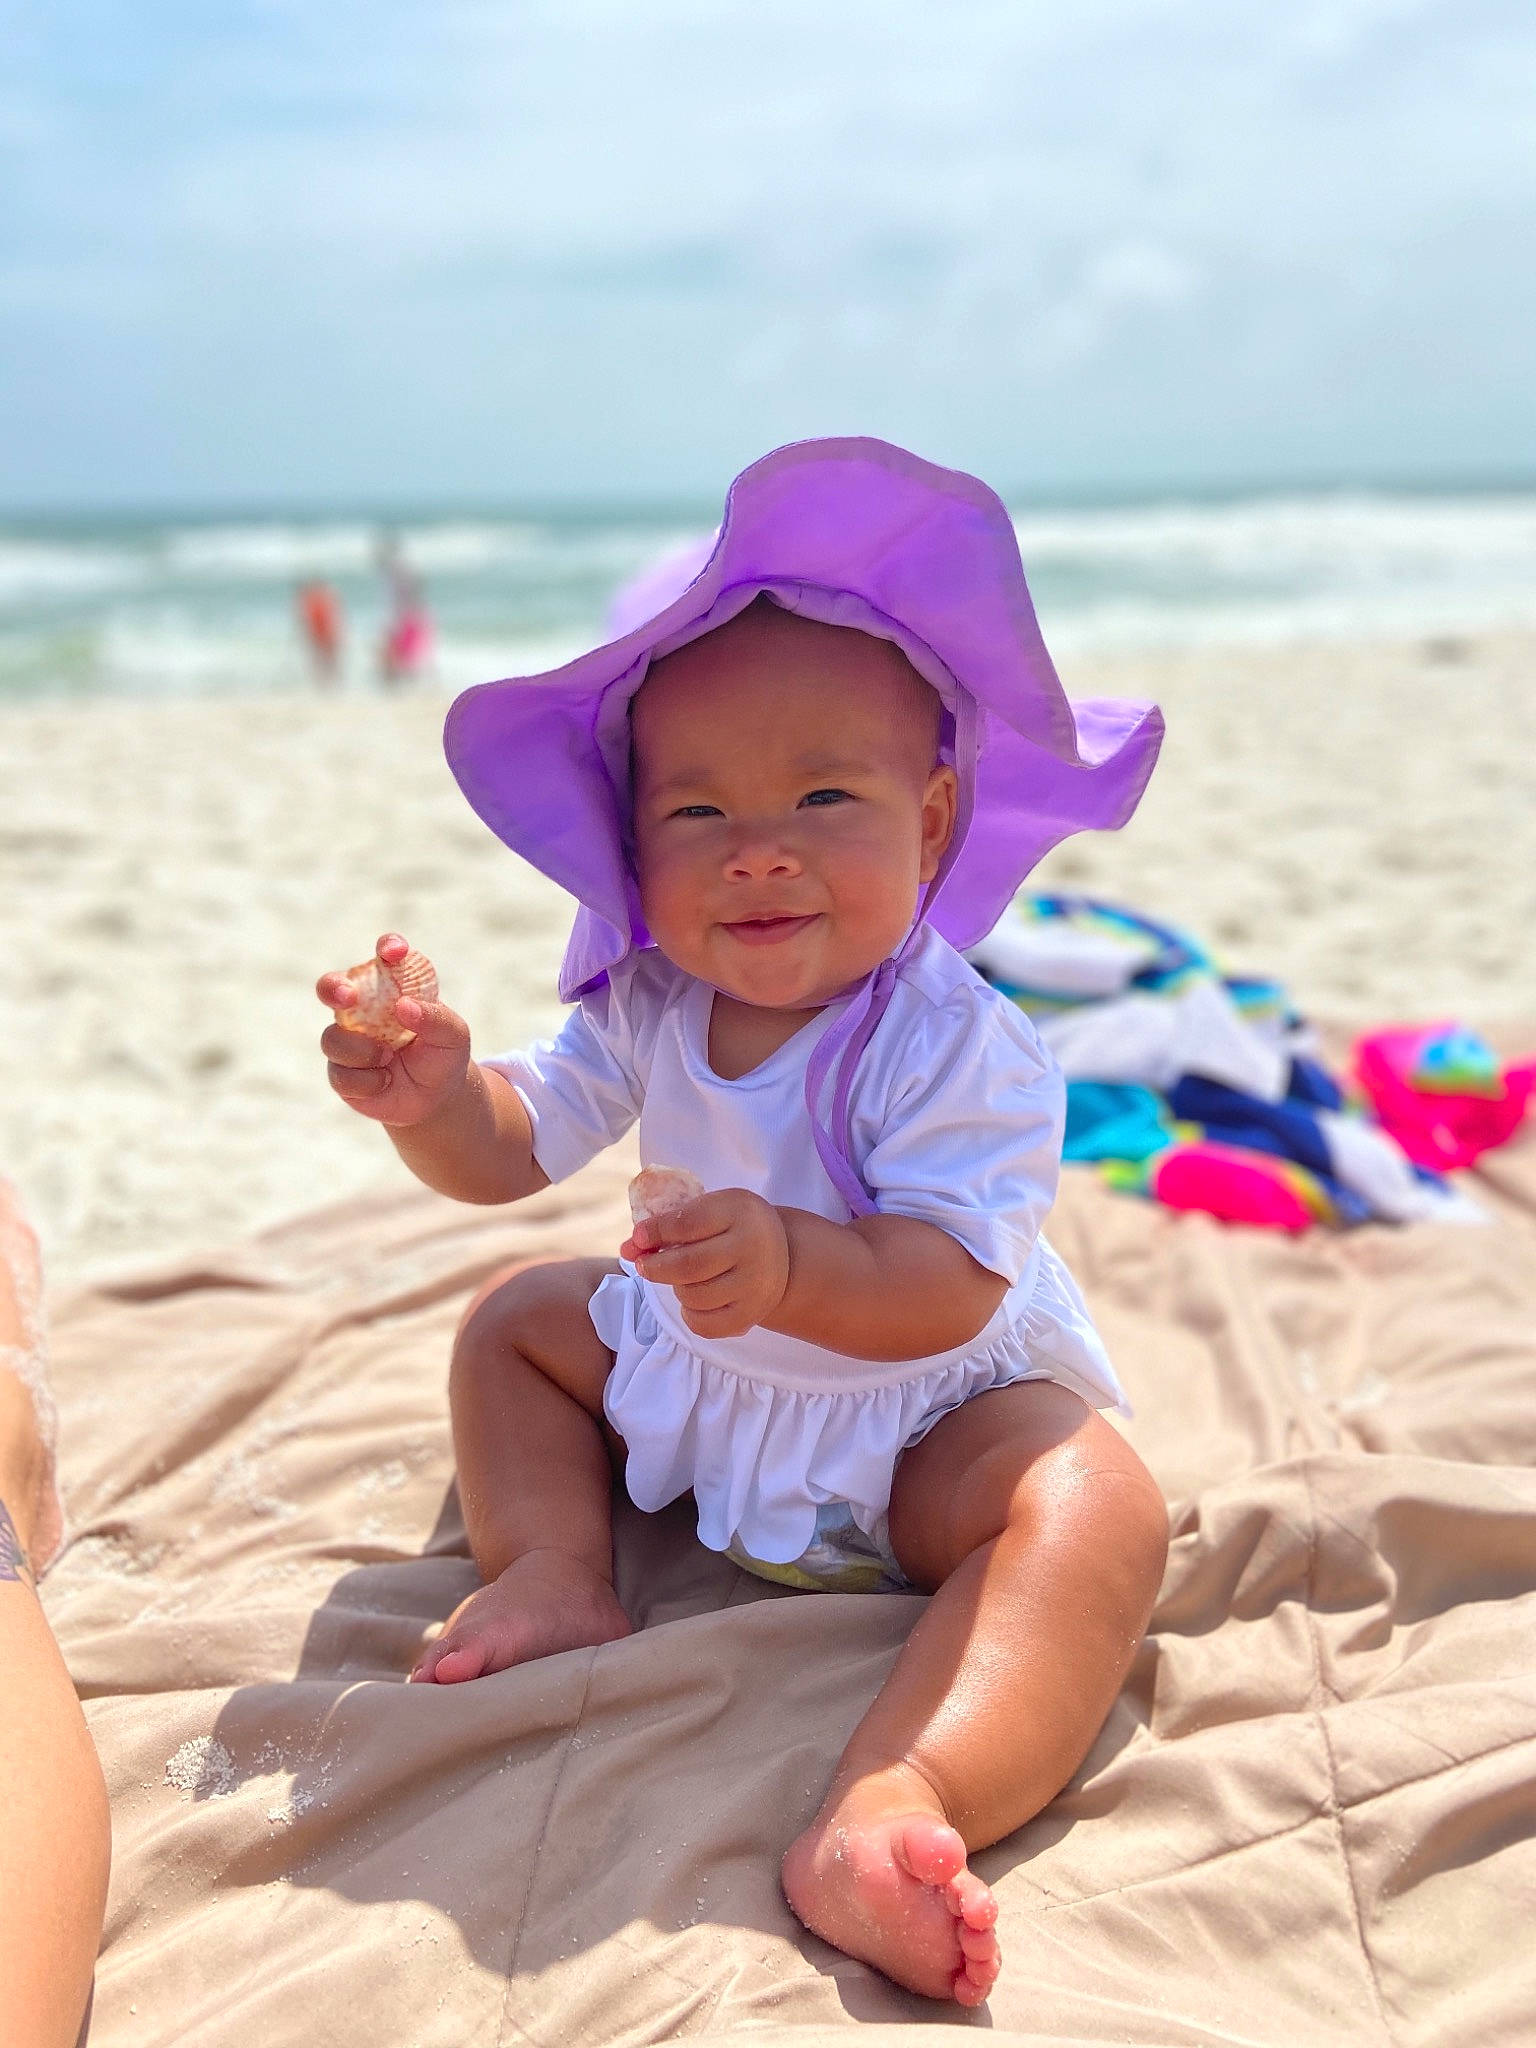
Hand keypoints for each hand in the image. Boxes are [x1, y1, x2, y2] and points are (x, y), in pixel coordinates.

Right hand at [317, 933, 471, 1126]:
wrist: (437, 1097)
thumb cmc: (444, 1056)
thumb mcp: (453, 1036)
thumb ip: (435, 1018)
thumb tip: (403, 1007)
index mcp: (391, 989)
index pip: (385, 957)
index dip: (387, 947)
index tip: (395, 952)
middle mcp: (362, 1009)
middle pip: (332, 987)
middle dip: (333, 987)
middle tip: (348, 996)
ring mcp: (347, 1040)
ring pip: (333, 1039)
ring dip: (363, 1051)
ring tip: (389, 1060)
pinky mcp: (341, 1074)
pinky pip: (341, 1075)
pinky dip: (368, 1081)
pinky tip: (385, 1083)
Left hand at [622, 1188, 790, 1339]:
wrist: (783, 1255)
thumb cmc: (733, 1228)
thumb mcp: (710, 1210)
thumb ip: (668, 1225)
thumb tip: (627, 1249)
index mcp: (740, 1212)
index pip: (688, 1223)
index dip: (655, 1231)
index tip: (638, 1237)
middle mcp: (753, 1248)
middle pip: (688, 1265)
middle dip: (655, 1267)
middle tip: (644, 1265)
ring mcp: (755, 1285)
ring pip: (693, 1296)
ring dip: (677, 1288)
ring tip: (684, 1278)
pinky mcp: (751, 1314)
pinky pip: (703, 1324)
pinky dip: (689, 1313)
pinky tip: (694, 1299)